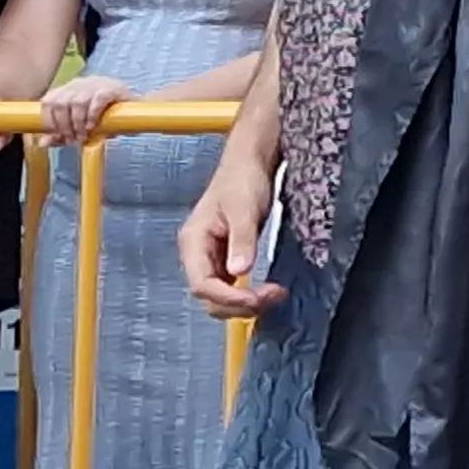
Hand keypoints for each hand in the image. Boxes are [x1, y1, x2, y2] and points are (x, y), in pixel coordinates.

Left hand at [41, 74, 132, 143]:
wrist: (133, 106)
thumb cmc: (102, 116)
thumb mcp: (78, 126)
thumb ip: (60, 135)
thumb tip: (41, 143)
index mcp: (67, 90)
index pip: (48, 101)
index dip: (50, 121)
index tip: (57, 136)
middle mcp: (78, 84)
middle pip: (61, 103)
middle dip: (64, 125)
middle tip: (72, 139)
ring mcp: (95, 84)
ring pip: (78, 102)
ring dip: (78, 123)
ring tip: (83, 136)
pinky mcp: (112, 88)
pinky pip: (98, 99)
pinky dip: (92, 115)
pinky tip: (93, 126)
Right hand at [179, 157, 285, 319]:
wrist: (249, 165)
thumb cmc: (243, 180)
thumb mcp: (244, 208)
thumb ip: (242, 240)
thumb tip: (239, 272)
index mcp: (193, 242)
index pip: (201, 284)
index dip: (227, 298)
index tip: (255, 299)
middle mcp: (197, 254)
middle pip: (209, 296)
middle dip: (238, 304)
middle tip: (273, 296)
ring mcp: (210, 258)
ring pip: (220, 296)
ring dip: (245, 303)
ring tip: (275, 295)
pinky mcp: (225, 259)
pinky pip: (231, 287)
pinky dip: (247, 294)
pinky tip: (267, 292)